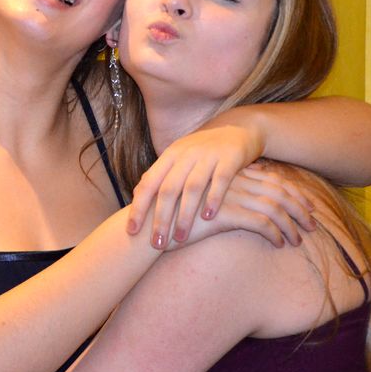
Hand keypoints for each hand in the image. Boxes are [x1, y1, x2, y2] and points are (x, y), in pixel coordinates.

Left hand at [127, 124, 272, 246]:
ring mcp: (207, 155)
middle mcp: (185, 155)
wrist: (238, 127)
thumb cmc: (203, 150)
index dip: (138, 208)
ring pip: (192, 188)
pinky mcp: (230, 158)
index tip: (132, 231)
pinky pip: (220, 180)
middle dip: (160, 219)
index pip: (148, 184)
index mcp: (169, 156)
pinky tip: (208, 217)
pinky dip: (213, 198)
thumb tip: (136, 197)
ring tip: (181, 238)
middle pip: (168, 189)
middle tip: (157, 244)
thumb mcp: (179, 158)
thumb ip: (161, 176)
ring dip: (185, 215)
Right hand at [172, 163, 314, 247]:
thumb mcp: (200, 203)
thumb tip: (240, 206)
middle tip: (312, 224)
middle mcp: (231, 181)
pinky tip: (281, 245)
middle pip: (278, 189)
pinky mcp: (227, 213)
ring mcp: (229, 195)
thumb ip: (219, 198)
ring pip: (275, 206)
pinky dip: (276, 234)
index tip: (305, 205)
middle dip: (299, 207)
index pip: (269, 178)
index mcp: (226, 174)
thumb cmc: (172, 218)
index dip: (291, 192)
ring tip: (299, 240)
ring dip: (292, 224)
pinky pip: (262, 222)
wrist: (152, 225)